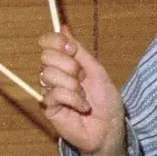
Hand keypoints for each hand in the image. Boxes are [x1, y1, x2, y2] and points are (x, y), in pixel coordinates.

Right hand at [38, 27, 124, 155]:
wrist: (109, 127)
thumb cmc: (106, 101)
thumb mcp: (95, 69)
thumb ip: (78, 50)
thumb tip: (63, 28)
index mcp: (66, 63)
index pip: (48, 43)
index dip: (55, 41)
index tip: (71, 48)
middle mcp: (56, 75)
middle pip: (46, 57)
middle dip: (68, 65)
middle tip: (82, 78)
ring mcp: (51, 91)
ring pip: (48, 74)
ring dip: (72, 85)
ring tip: (84, 96)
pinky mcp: (50, 108)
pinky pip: (54, 94)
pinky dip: (73, 99)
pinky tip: (82, 107)